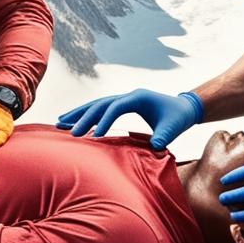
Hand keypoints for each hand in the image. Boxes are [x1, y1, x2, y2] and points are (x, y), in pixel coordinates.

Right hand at [55, 89, 202, 148]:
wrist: (183, 108)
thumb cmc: (178, 118)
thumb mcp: (173, 128)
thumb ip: (164, 136)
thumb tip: (156, 147)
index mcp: (138, 97)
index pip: (115, 107)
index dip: (104, 120)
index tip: (94, 135)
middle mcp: (127, 95)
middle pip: (100, 104)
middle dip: (83, 117)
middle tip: (68, 130)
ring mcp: (123, 99)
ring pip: (96, 105)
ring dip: (79, 113)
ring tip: (59, 122)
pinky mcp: (121, 105)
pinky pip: (100, 110)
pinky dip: (86, 115)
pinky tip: (73, 122)